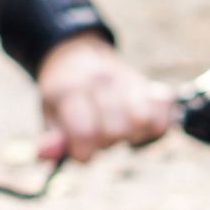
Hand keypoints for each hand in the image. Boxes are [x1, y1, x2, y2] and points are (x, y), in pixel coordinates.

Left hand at [35, 32, 178, 162]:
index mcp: (70, 89)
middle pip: (114, 131)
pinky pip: (163, 112)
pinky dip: (156, 123)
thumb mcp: (50, 114)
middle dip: (106, 142)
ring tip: (119, 129)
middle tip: (99, 134)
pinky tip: (141, 124)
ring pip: (141, 121)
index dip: (84, 151)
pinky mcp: (150, 84)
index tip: (82, 151)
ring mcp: (128, 79)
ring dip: (131, 134)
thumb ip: (53, 138)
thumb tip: (46, 154)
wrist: (77, 55)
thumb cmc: (64, 96)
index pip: (86, 132)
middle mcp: (101, 79)